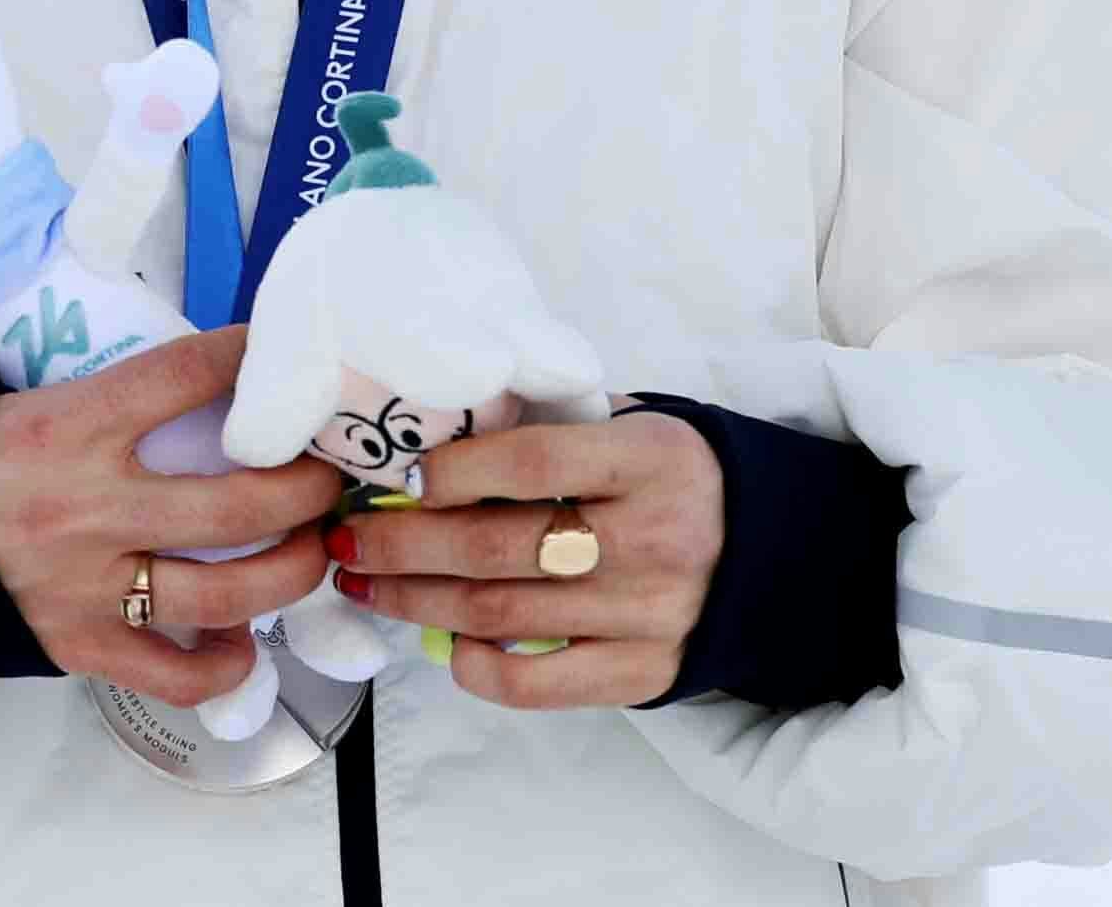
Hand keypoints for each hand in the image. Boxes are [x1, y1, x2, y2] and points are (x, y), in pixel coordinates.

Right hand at [0, 323, 344, 709]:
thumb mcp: (6, 395)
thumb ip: (86, 378)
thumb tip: (173, 355)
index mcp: (65, 427)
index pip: (183, 376)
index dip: (248, 357)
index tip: (285, 351)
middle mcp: (85, 509)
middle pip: (238, 501)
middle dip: (306, 484)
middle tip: (329, 469)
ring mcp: (86, 589)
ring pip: (227, 592)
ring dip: (292, 568)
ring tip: (313, 544)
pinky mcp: (77, 648)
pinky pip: (175, 673)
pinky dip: (225, 662)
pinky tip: (244, 636)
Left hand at [327, 405, 718, 710]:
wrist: (765, 553)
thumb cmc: (668, 478)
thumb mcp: (630, 426)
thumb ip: (550, 426)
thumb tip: (434, 439)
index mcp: (649, 460)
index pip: (532, 462)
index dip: (454, 470)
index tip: (401, 477)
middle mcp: (651, 540)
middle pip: (496, 547)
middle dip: (400, 544)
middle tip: (346, 538)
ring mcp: (648, 615)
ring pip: (499, 615)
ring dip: (413, 600)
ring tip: (364, 583)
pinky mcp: (642, 674)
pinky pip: (536, 684)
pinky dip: (477, 667)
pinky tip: (445, 642)